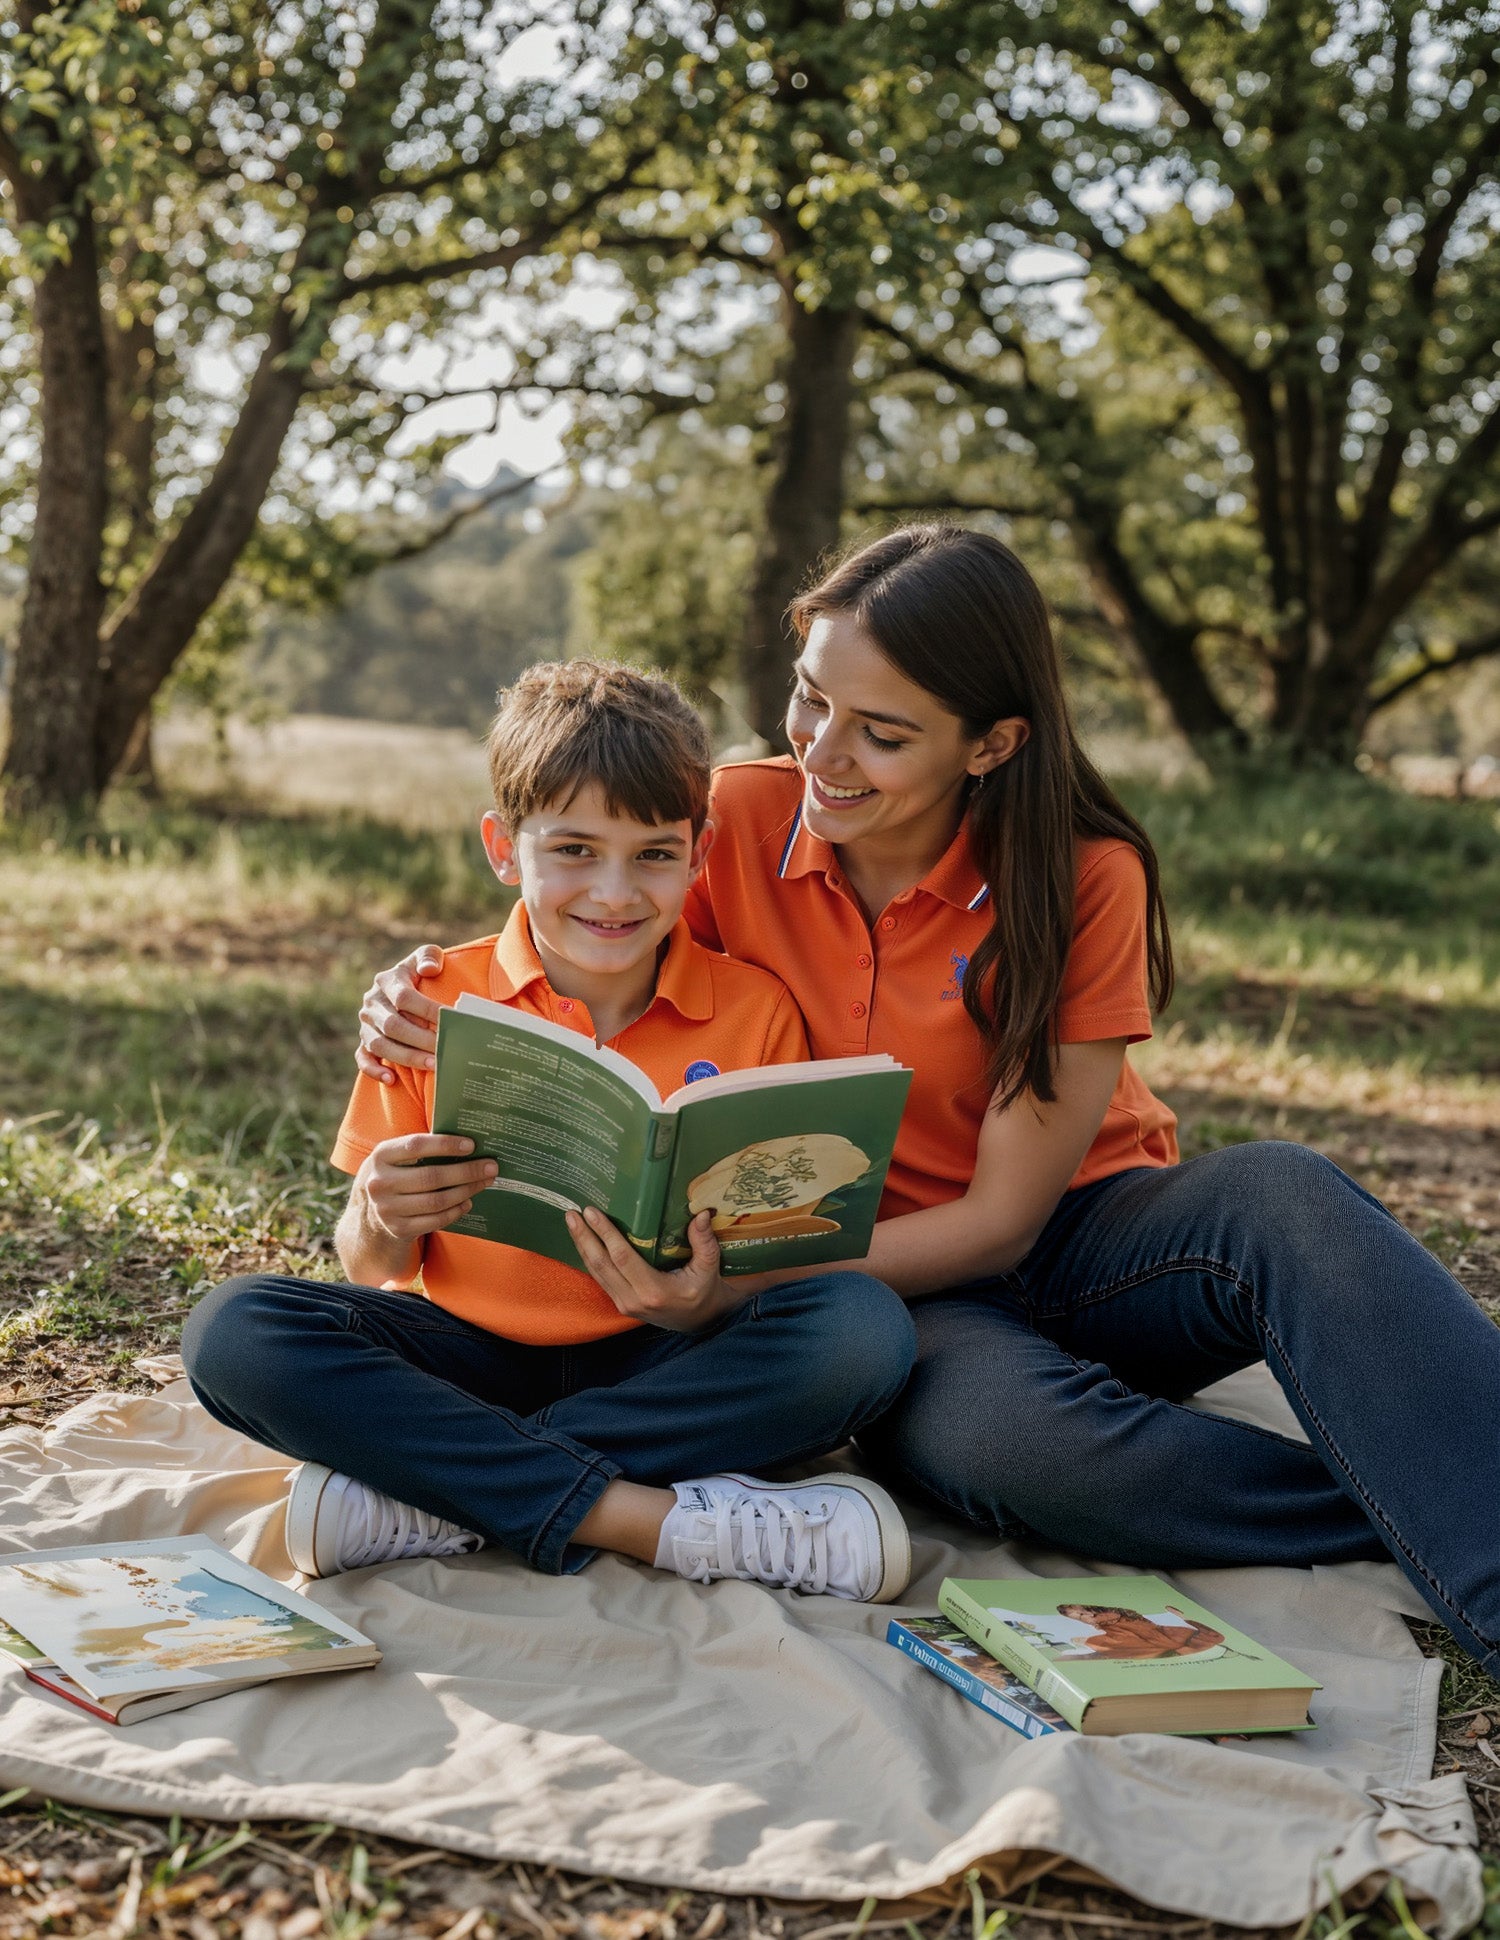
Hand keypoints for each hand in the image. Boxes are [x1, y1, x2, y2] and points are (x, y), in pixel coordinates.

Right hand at [356, 946, 445, 1083]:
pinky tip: (391, 1080)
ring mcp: (366, 1024)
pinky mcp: (363, 1042)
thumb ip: (429, 956)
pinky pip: (362, 1058)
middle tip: (445, 1049)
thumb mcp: (426, 956)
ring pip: (380, 1044)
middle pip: (393, 1025)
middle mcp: (372, 1003)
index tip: (450, 1020)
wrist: (403, 989)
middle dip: (420, 1039)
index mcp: (386, 981)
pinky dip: (374, 1070)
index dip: (427, 1010)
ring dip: (406, 1057)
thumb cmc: (421, 973)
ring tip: (432, 1065)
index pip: (404, 997)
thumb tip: (429, 969)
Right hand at [359, 1134, 497, 1241]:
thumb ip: (420, 1150)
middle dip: (467, 1171)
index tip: (472, 1145)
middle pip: (432, 1176)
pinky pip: (436, 1220)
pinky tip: (467, 1202)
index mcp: (380, 1156)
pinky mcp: (398, 1230)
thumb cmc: (394, 1178)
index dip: (446, 1145)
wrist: (367, 1220)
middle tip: (491, 1167)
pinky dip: (456, 1211)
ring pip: (437, 1200)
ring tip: (484, 1183)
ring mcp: (387, 1209)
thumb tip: (468, 1144)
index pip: (416, 1145)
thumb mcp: (395, 1160)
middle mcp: (379, 1183)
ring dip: (466, 1191)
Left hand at [564, 1206, 738, 1332]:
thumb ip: (705, 1243)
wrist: (699, 1322)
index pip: (622, 1258)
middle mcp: (633, 1300)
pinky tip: (582, 1241)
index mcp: (654, 1291)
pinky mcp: (620, 1304)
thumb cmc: (704, 1293)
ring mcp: (624, 1304)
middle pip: (601, 1264)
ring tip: (572, 1222)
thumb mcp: (710, 1269)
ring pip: (596, 1272)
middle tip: (572, 1213)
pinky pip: (600, 1278)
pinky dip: (589, 1258)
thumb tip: (701, 1215)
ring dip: (582, 1246)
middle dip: (584, 1237)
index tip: (592, 1212)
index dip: (605, 1234)